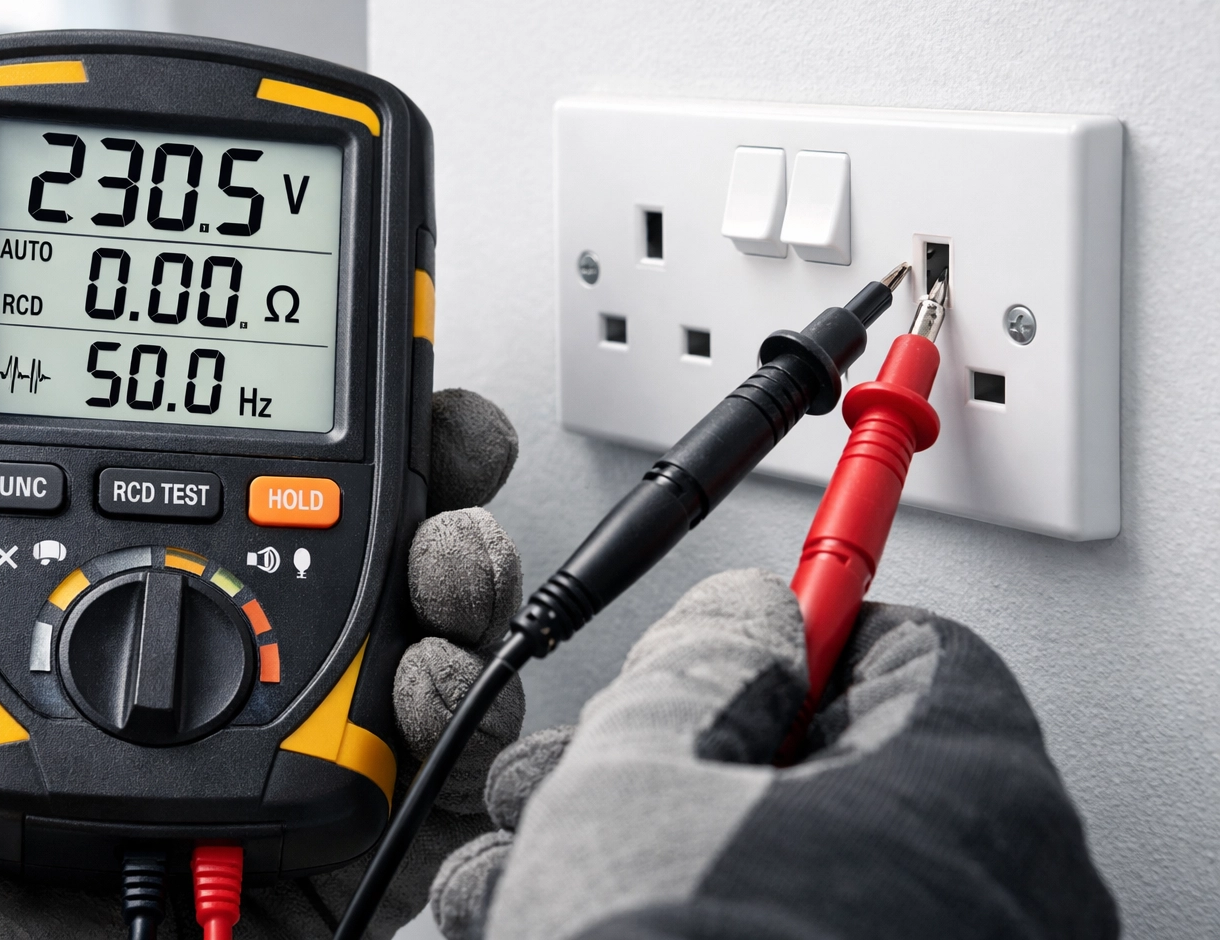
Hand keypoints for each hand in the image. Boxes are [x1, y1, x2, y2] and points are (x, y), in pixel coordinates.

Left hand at [0, 369, 524, 939]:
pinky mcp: (328, 847)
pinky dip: (466, 724)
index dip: (288, 414)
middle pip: (348, 547)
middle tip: (449, 445)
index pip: (212, 485)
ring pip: (411, 640)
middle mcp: (208, 668)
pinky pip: (433, 780)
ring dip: (459, 580)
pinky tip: (429, 689)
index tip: (332, 355)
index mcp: (107, 612)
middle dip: (423, 480)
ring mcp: (273, 749)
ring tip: (446, 565)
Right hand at [431, 569, 1118, 939]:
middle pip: (833, 767)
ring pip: (791, 872)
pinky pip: (793, 938)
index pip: (905, 643)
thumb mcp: (641, 774)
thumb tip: (744, 617)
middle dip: (679, 759)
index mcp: (966, 791)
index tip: (732, 630)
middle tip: (592, 775)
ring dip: (652, 853)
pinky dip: (690, 927)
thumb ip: (696, 662)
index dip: (794, 625)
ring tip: (534, 874)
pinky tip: (565, 925)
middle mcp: (991, 897)